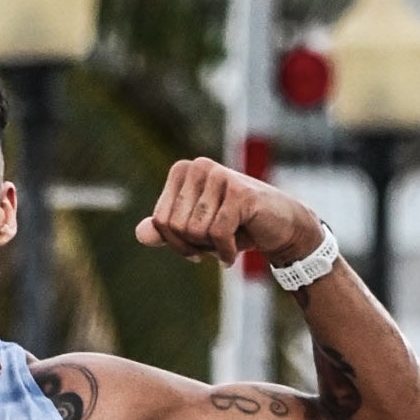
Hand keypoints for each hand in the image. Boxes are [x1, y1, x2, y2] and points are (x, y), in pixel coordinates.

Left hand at [135, 159, 322, 270]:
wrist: (279, 227)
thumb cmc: (236, 227)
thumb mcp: (196, 230)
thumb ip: (167, 230)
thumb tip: (140, 234)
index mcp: (183, 171)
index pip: (160, 220)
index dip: (175, 243)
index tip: (195, 246)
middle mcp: (199, 167)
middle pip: (176, 226)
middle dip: (194, 246)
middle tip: (216, 243)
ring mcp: (220, 176)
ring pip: (196, 231)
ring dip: (212, 248)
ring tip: (228, 241)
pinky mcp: (240, 193)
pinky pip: (218, 234)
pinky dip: (225, 252)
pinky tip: (234, 252)